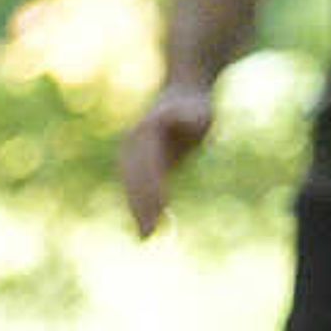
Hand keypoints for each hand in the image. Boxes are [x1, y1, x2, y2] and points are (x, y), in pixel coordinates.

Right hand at [119, 83, 214, 236]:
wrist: (184, 93)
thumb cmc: (196, 106)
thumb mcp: (201, 110)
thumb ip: (193, 119)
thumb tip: (187, 125)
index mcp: (148, 131)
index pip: (149, 166)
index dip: (153, 190)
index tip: (161, 211)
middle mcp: (133, 141)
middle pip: (134, 179)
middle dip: (140, 206)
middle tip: (149, 236)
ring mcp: (129, 150)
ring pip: (129, 185)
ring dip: (135, 210)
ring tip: (146, 238)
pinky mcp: (132, 160)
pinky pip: (132, 186)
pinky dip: (136, 206)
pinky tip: (146, 228)